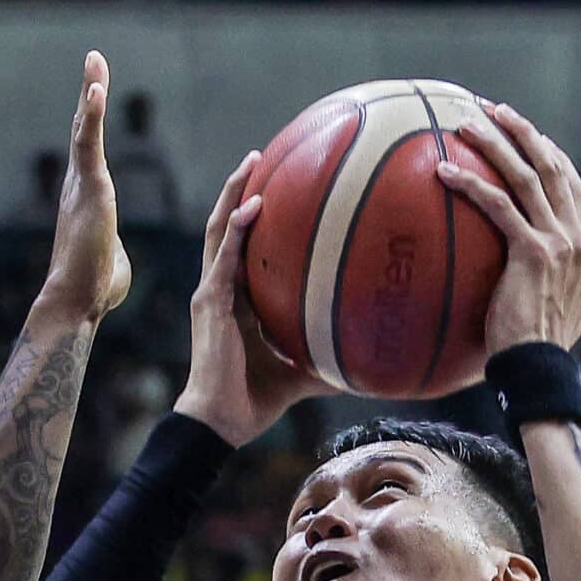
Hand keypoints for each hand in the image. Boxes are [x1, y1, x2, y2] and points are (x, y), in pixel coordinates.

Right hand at [36, 51, 130, 322]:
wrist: (77, 302)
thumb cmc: (96, 288)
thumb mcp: (113, 258)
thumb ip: (114, 246)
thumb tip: (115, 252)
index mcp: (87, 197)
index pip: (90, 150)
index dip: (91, 120)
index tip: (95, 92)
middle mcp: (78, 186)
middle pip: (85, 130)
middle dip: (89, 93)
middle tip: (94, 59)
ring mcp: (82, 186)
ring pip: (86, 130)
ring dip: (90, 93)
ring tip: (95, 60)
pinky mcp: (90, 192)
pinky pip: (89, 147)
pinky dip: (92, 117)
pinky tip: (96, 91)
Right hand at [174, 150, 329, 445]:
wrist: (220, 423)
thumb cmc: (256, 402)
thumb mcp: (303, 375)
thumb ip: (330, 361)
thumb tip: (371, 363)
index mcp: (237, 301)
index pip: (242, 247)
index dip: (253, 216)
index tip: (276, 186)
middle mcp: (220, 288)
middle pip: (226, 226)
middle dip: (240, 188)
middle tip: (260, 156)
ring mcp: (211, 292)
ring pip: (219, 229)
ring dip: (234, 193)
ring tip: (252, 162)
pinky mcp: (209, 302)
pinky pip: (223, 257)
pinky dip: (238, 229)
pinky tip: (255, 205)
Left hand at [437, 101, 580, 353]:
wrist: (541, 369)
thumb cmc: (538, 352)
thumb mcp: (556, 312)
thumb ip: (549, 287)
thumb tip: (530, 286)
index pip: (574, 186)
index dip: (551, 154)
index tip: (528, 135)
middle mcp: (579, 238)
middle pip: (553, 167)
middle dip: (524, 132)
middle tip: (495, 111)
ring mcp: (560, 243)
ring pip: (527, 176)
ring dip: (496, 144)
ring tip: (466, 125)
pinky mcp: (533, 253)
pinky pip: (498, 206)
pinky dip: (471, 184)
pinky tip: (443, 172)